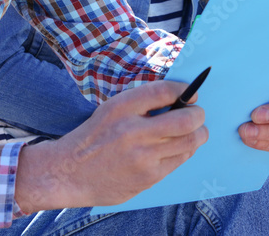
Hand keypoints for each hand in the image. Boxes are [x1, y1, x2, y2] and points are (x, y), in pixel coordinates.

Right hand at [14, 80, 207, 211]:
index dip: (185, 90)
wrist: (69, 173)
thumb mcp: (112, 108)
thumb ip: (143, 101)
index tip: (191, 93)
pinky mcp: (148, 177)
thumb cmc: (95, 136)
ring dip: (198, 133)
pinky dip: (185, 150)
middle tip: (198, 114)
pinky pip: (180, 160)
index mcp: (122, 107)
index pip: (165, 91)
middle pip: (186, 120)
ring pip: (189, 142)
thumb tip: (181, 96)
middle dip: (198, 115)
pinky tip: (179, 146)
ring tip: (195, 131)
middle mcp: (133, 132)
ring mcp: (142, 157)